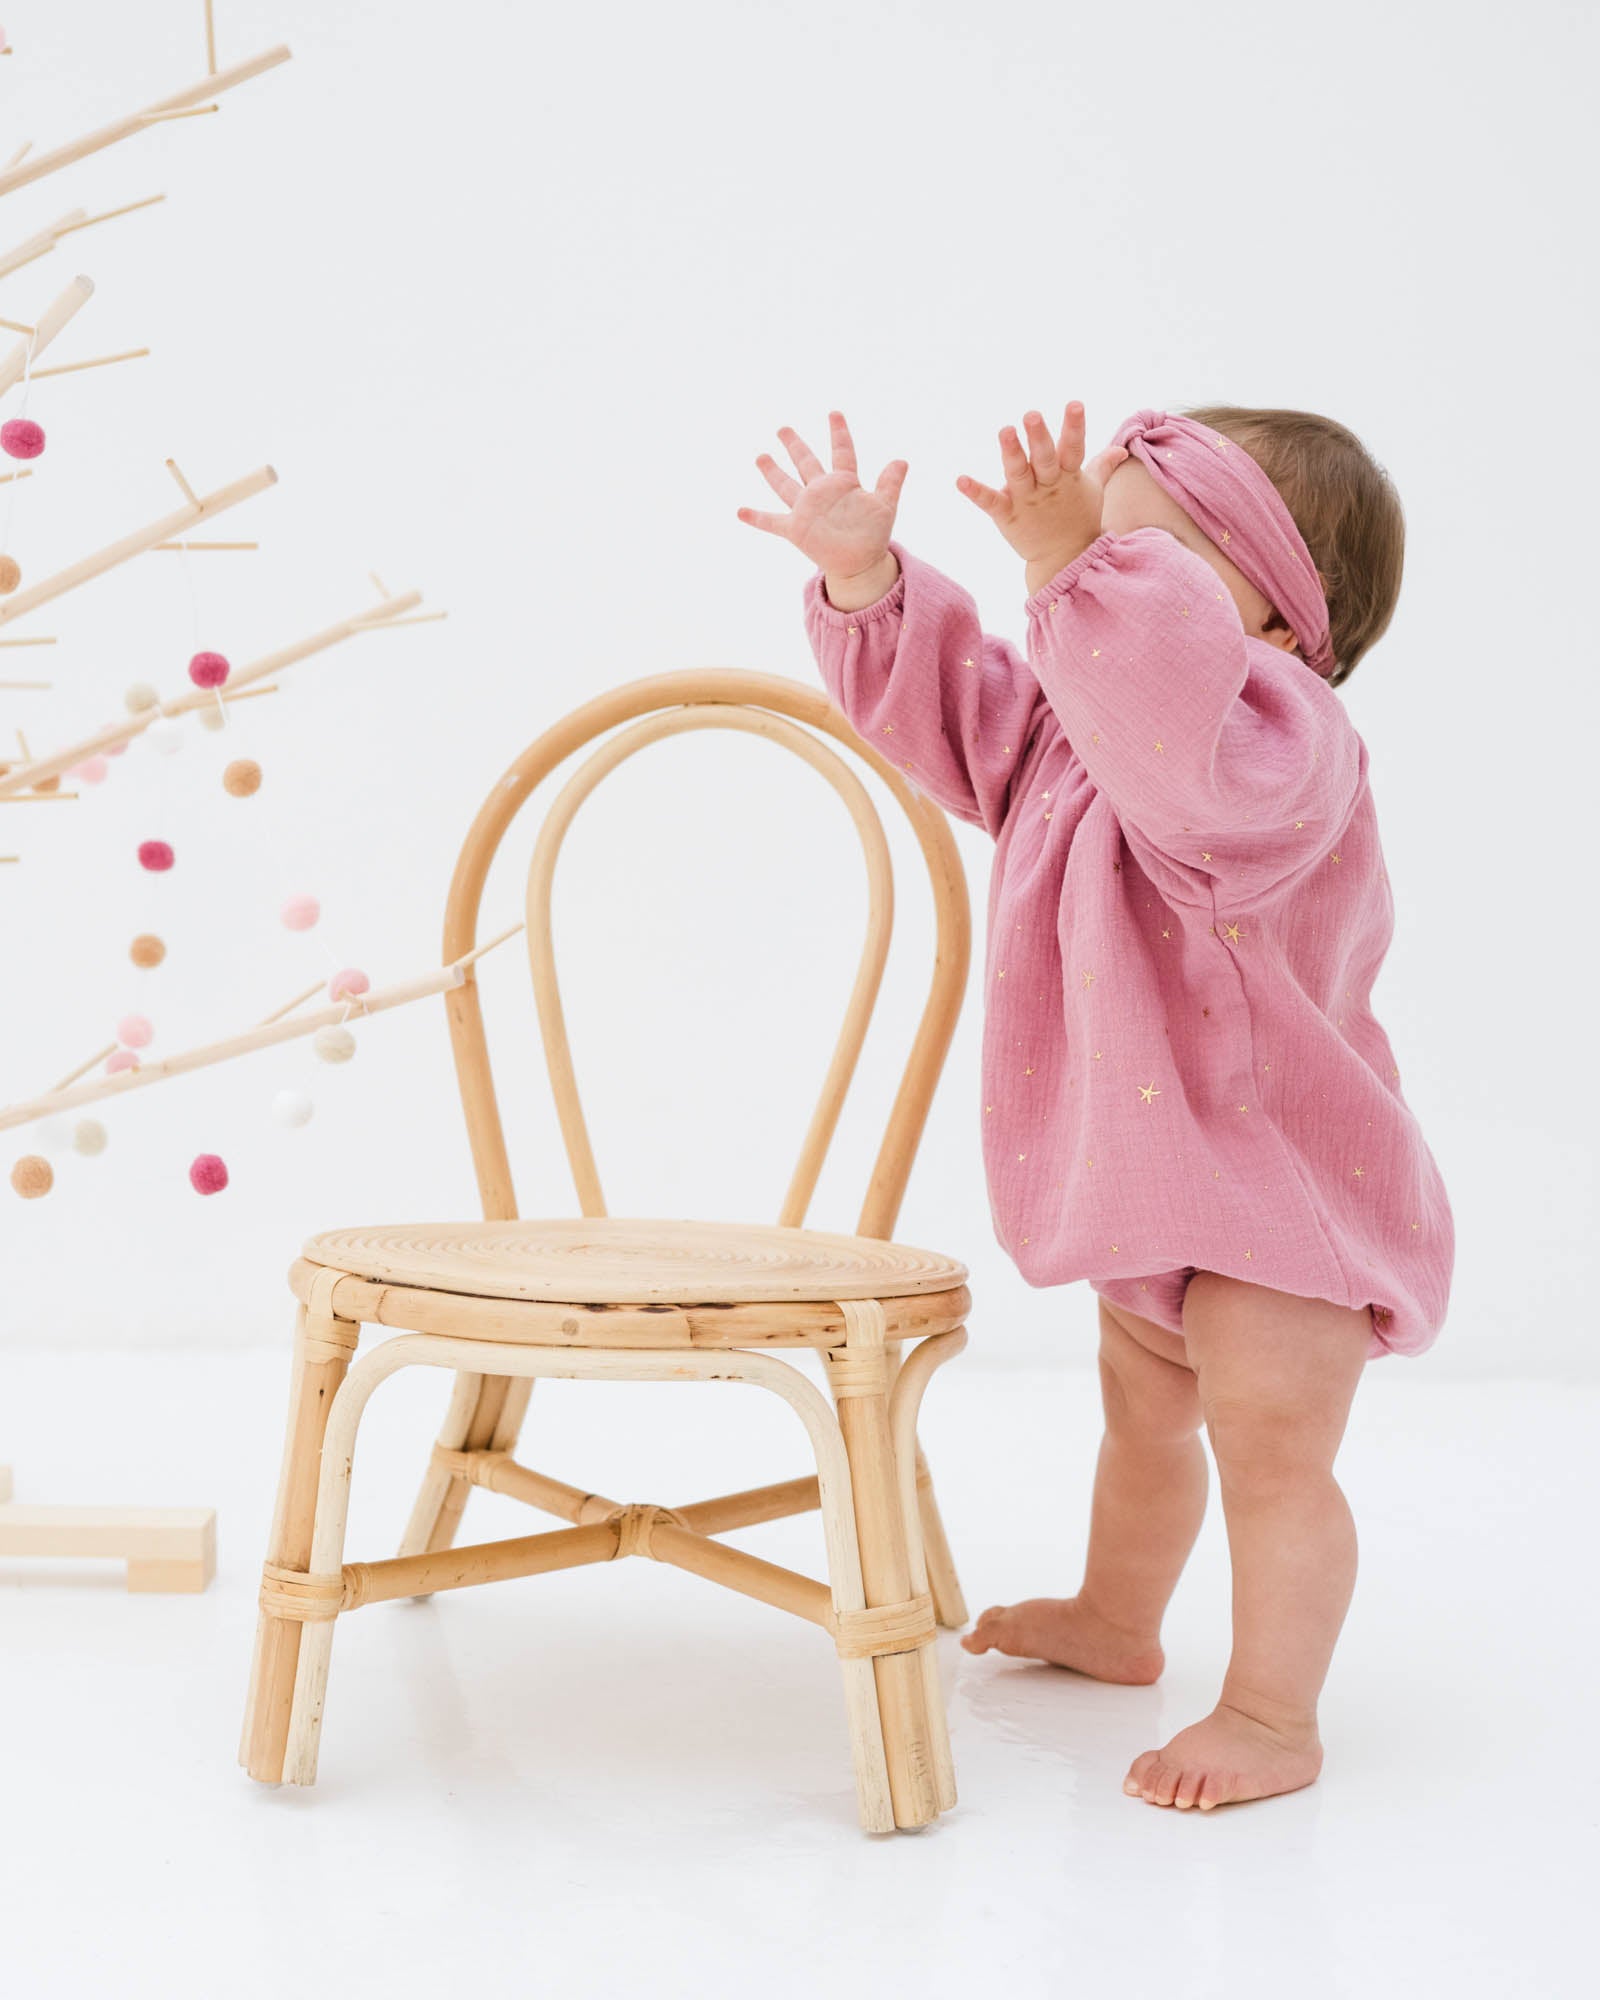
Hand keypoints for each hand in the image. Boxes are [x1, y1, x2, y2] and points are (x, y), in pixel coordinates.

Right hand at [737, 410, 907, 577]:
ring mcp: (806, 509)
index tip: (834, 412)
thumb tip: (902, 461)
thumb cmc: (873, 534)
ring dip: (772, 471)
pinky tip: (740, 511)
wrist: (860, 563)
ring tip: (761, 456)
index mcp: (844, 482)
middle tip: (783, 428)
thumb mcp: (885, 507)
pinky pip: (772, 522)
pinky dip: (756, 518)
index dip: (838, 433)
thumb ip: (890, 484)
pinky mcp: (796, 529)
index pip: (842, 452)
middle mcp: (821, 491)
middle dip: (795, 445)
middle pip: (805, 462)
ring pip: (785, 485)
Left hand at [956, 402, 1126, 568]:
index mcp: (1068, 476)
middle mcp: (1048, 485)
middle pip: (1045, 458)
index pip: (1074, 447)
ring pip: (1019, 474)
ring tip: (1004, 430)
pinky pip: (991, 503)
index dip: (1075, 427)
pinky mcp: (1008, 516)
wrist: (1066, 560)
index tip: (1075, 404)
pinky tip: (960, 480)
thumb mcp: (1093, 490)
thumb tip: (1121, 449)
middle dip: (1039, 437)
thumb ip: (1103, 465)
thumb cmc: (1078, 519)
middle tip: (1031, 414)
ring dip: (1011, 453)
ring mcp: (1028, 501)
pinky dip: (976, 492)